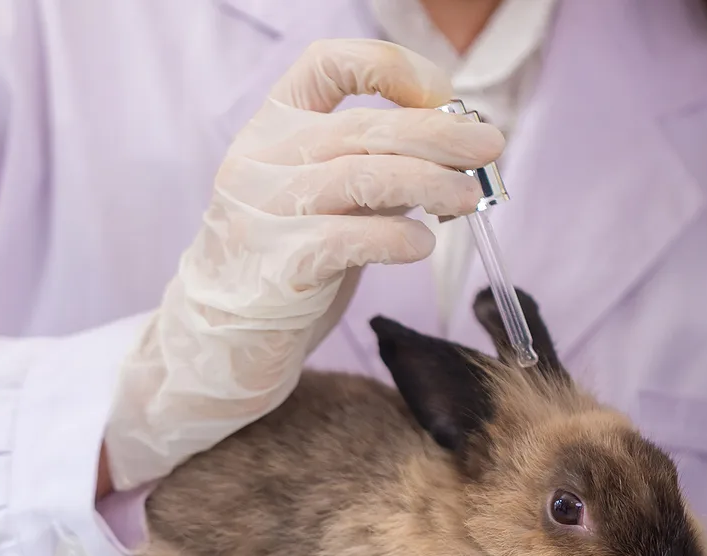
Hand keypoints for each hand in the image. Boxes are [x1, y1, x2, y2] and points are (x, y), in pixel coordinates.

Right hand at [104, 39, 502, 489]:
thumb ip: (373, 168)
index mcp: (271, 127)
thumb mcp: (324, 199)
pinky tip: (421, 245)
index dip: (390, 69)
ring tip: (468, 199)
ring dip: (430, 184)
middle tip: (490, 146)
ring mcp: (265, 211)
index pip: (327, 64)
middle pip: (363, 126)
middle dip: (438, 133)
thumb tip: (455, 151)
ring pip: (361, 176)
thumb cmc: (285, 262)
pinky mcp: (280, 266)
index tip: (440, 96)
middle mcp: (261, 159)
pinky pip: (351, 239)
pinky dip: (397, 237)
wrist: (217, 341)